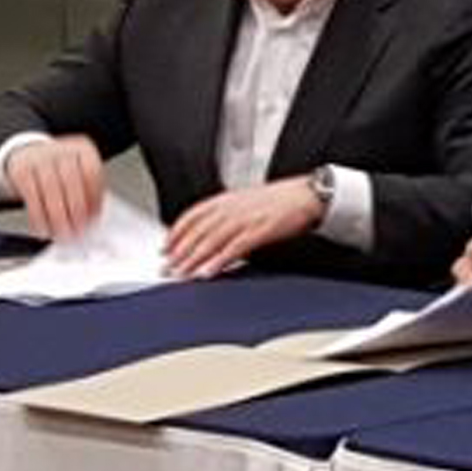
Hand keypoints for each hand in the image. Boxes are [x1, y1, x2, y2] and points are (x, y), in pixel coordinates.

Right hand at [4, 135, 109, 240]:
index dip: (94, 197)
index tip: (93, 219)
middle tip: (77, 231)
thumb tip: (92, 221)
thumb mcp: (79, 176)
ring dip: (57, 216)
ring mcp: (40, 157)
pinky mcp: (21, 170)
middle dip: (75, 209)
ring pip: (50, 189)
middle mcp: (62, 150)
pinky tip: (44, 228)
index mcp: (83, 150)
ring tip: (61, 234)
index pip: (92, 171)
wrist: (29, 157)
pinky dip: (38, 217)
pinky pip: (31, 196)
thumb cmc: (60, 173)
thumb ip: (88, 196)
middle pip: (71, 179)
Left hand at [166, 176, 327, 278]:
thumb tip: (208, 234)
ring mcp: (245, 219)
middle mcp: (232, 208)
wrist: (307, 195)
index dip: (175, 233)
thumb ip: (226, 215)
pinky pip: (233, 249)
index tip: (165, 248)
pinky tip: (208, 273)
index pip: (192, 216)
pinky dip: (218, 262)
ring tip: (181, 275)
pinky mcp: (259, 231)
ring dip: (193, 260)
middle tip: (167, 268)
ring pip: (211, 241)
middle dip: (179, 252)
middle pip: (197, 232)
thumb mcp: (246, 201)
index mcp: (226, 199)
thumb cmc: (280, 200)